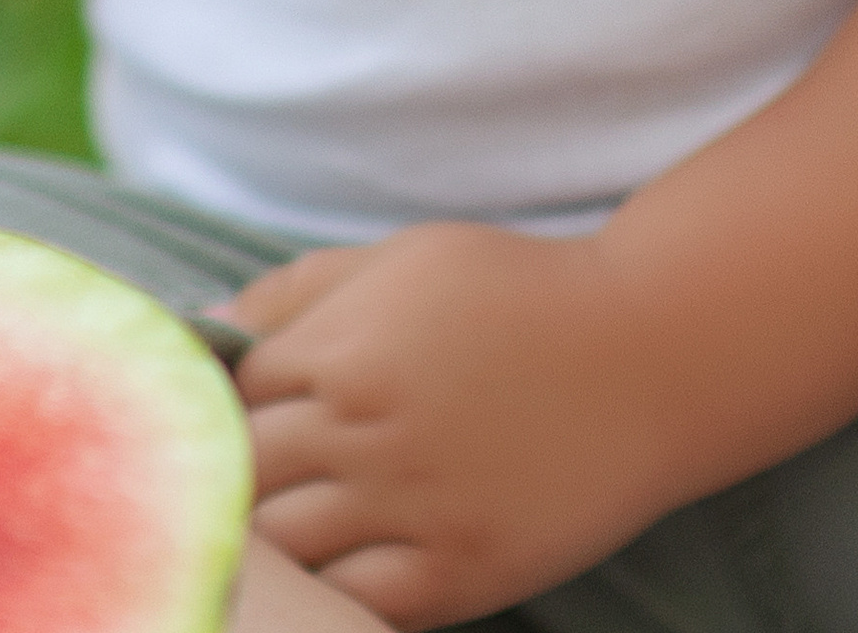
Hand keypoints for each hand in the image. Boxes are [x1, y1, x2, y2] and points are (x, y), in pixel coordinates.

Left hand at [227, 223, 689, 627]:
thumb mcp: (405, 259)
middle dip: (227, 479)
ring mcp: (411, 509)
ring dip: (269, 546)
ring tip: (273, 536)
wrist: (650, 352)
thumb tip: (207, 322)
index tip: (226, 418)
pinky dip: (330, 598)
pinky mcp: (458, 572)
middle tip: (235, 486)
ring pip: (285, 552)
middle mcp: (366, 433)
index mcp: (344, 350)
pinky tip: (333, 575)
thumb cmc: (520, 293)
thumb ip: (302, 289)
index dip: (218, 407)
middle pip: (242, 477)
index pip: (228, 396)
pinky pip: (356, 607)